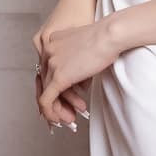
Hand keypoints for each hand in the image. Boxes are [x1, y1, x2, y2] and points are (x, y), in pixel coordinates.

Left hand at [34, 17, 116, 132]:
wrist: (110, 35)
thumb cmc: (106, 38)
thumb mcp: (85, 46)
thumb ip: (77, 61)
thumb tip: (79, 84)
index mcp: (52, 41)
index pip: (47, 68)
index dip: (52, 84)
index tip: (62, 96)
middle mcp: (47, 51)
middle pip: (44, 81)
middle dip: (54, 100)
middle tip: (64, 112)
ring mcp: (51, 64)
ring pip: (46, 93)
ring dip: (56, 109)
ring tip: (68, 119)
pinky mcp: (58, 77)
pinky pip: (46, 100)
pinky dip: (50, 112)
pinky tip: (58, 120)